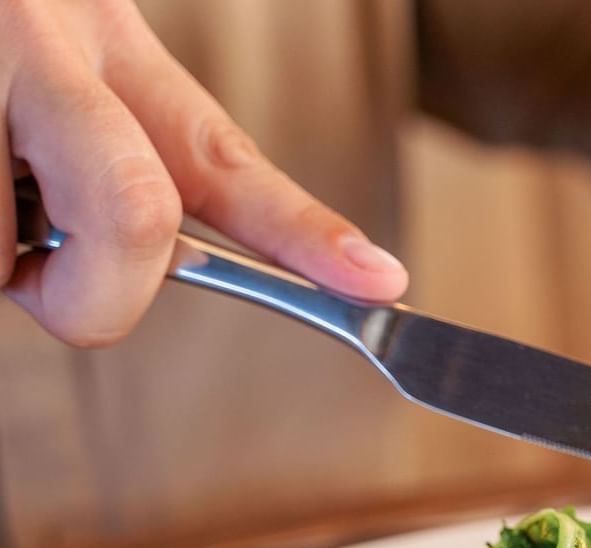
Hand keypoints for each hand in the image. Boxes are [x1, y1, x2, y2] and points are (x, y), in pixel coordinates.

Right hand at [1, 0, 406, 347]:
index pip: (226, 159)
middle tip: (52, 280)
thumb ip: (109, 156)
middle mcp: (45, 48)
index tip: (381, 280)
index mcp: (103, 46)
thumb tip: (130, 274)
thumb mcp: (56, 58)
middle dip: (97, 296)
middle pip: (134, 220)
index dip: (308, 232)